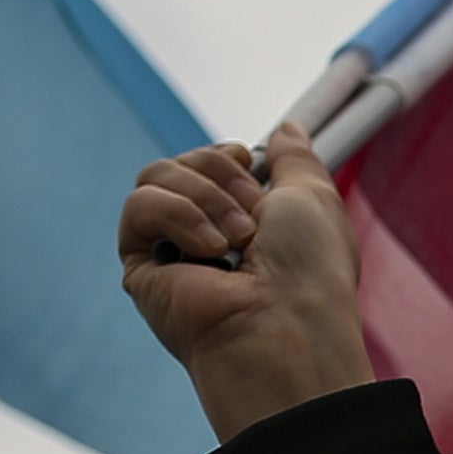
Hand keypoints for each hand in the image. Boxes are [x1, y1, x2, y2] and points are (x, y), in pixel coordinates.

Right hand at [119, 123, 375, 442]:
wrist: (286, 324)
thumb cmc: (310, 270)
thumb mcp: (313, 196)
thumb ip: (295, 159)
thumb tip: (285, 129)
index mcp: (246, 222)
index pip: (210, 162)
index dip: (225, 154)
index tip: (246, 159)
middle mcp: (205, 236)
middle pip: (181, 162)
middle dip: (219, 173)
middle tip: (251, 217)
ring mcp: (171, 252)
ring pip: (155, 175)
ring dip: (202, 196)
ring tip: (235, 240)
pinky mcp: (141, 268)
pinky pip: (139, 205)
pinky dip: (176, 214)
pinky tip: (208, 251)